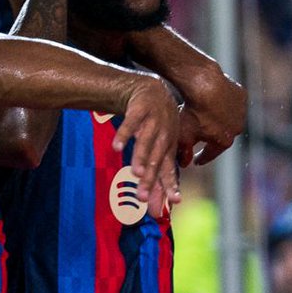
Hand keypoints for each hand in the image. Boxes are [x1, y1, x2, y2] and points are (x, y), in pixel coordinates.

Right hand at [112, 75, 180, 204]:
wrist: (152, 89)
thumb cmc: (156, 124)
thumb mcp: (160, 146)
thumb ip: (157, 173)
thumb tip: (156, 203)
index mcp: (169, 147)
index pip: (169, 170)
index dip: (171, 186)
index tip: (174, 202)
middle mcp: (164, 136)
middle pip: (156, 160)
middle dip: (150, 179)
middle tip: (142, 198)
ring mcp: (153, 122)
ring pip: (146, 143)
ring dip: (141, 158)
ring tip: (136, 173)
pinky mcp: (140, 109)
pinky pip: (130, 123)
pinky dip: (124, 135)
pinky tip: (117, 147)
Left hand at [182, 72, 246, 163]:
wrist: (204, 84)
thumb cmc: (193, 111)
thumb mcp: (184, 134)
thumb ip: (184, 151)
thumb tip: (184, 164)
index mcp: (225, 141)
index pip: (211, 153)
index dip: (202, 158)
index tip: (196, 161)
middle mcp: (237, 129)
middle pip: (222, 136)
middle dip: (212, 137)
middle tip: (202, 135)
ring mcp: (241, 112)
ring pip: (229, 118)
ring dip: (220, 119)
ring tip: (208, 116)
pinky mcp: (241, 96)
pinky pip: (232, 102)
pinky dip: (225, 103)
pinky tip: (215, 101)